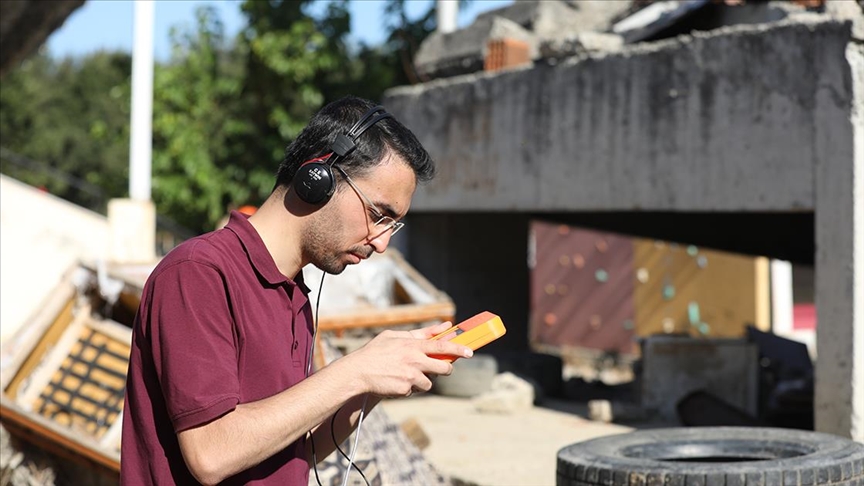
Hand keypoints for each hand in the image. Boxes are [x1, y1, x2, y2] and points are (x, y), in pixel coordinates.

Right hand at [337, 322, 472, 397]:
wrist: (358, 372)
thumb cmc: (376, 352)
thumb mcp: (395, 336)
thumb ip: (419, 332)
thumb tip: (442, 326)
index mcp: (413, 345)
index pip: (442, 346)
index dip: (458, 349)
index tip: (470, 352)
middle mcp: (415, 360)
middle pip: (443, 368)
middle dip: (445, 369)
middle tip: (441, 368)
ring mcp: (411, 376)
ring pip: (429, 382)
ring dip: (422, 380)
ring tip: (406, 375)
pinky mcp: (405, 390)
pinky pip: (414, 391)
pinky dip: (409, 388)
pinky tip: (396, 382)